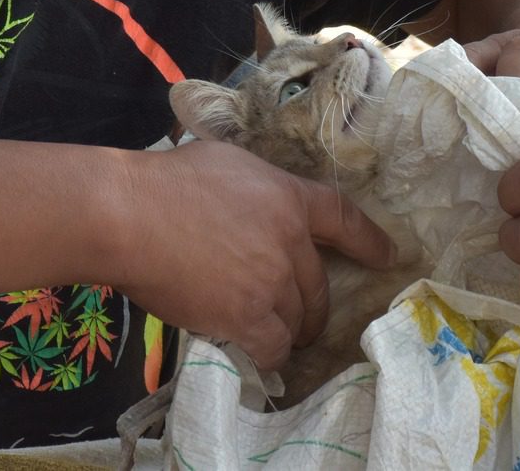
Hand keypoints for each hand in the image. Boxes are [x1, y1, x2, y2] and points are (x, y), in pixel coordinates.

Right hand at [113, 139, 395, 371]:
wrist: (130, 216)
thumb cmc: (168, 181)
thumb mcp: (230, 163)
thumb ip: (259, 186)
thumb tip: (258, 199)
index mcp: (289, 198)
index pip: (344, 218)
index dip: (369, 240)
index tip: (389, 256)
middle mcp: (290, 242)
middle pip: (319, 284)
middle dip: (315, 305)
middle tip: (305, 317)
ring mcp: (271, 282)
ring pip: (297, 318)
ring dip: (290, 330)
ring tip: (276, 337)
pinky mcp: (246, 317)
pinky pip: (272, 347)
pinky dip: (270, 355)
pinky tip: (260, 356)